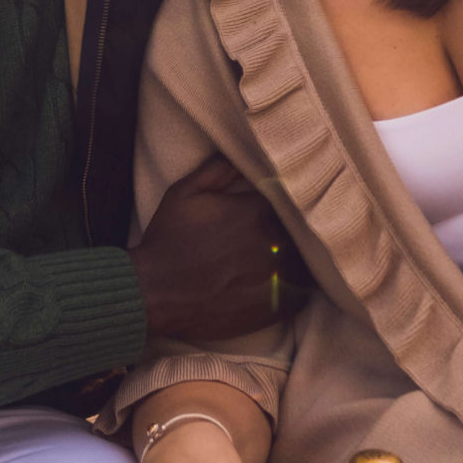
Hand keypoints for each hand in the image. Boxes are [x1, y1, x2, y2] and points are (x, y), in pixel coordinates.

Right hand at [129, 156, 310, 342]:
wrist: (154, 293)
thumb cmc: (167, 240)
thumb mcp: (184, 193)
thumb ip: (218, 169)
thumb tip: (243, 154)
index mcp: (257, 211)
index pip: (292, 198)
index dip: (291, 200)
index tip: (287, 203)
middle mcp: (274, 243)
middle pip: (306, 231)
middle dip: (301, 229)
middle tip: (295, 230)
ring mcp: (277, 279)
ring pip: (309, 263)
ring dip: (304, 258)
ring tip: (294, 256)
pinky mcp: (274, 308)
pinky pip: (303, 294)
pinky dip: (299, 287)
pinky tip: (286, 282)